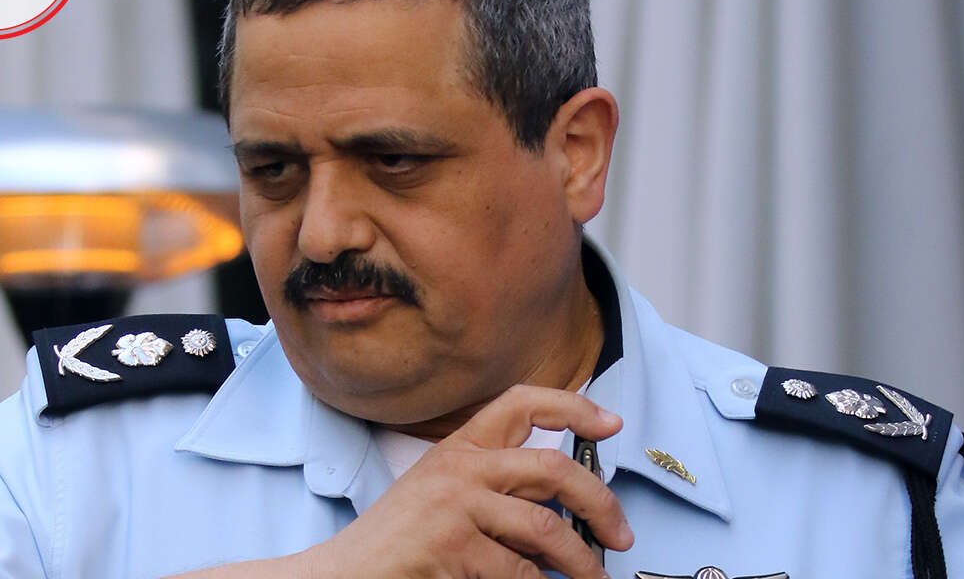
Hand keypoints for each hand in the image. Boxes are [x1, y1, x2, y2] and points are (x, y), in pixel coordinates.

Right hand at [306, 384, 632, 577]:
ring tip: (594, 577)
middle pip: (552, 466)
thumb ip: (497, 495)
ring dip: (582, 559)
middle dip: (599, 500)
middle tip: (619, 532)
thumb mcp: (444, 498)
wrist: (344, 574)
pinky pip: (520, 570)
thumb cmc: (397, 542)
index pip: (522, 402)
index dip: (573, 406)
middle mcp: (460, 466)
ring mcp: (455, 503)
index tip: (610, 423)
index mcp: (459, 447)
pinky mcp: (453, 544)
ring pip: (547, 526)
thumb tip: (564, 518)